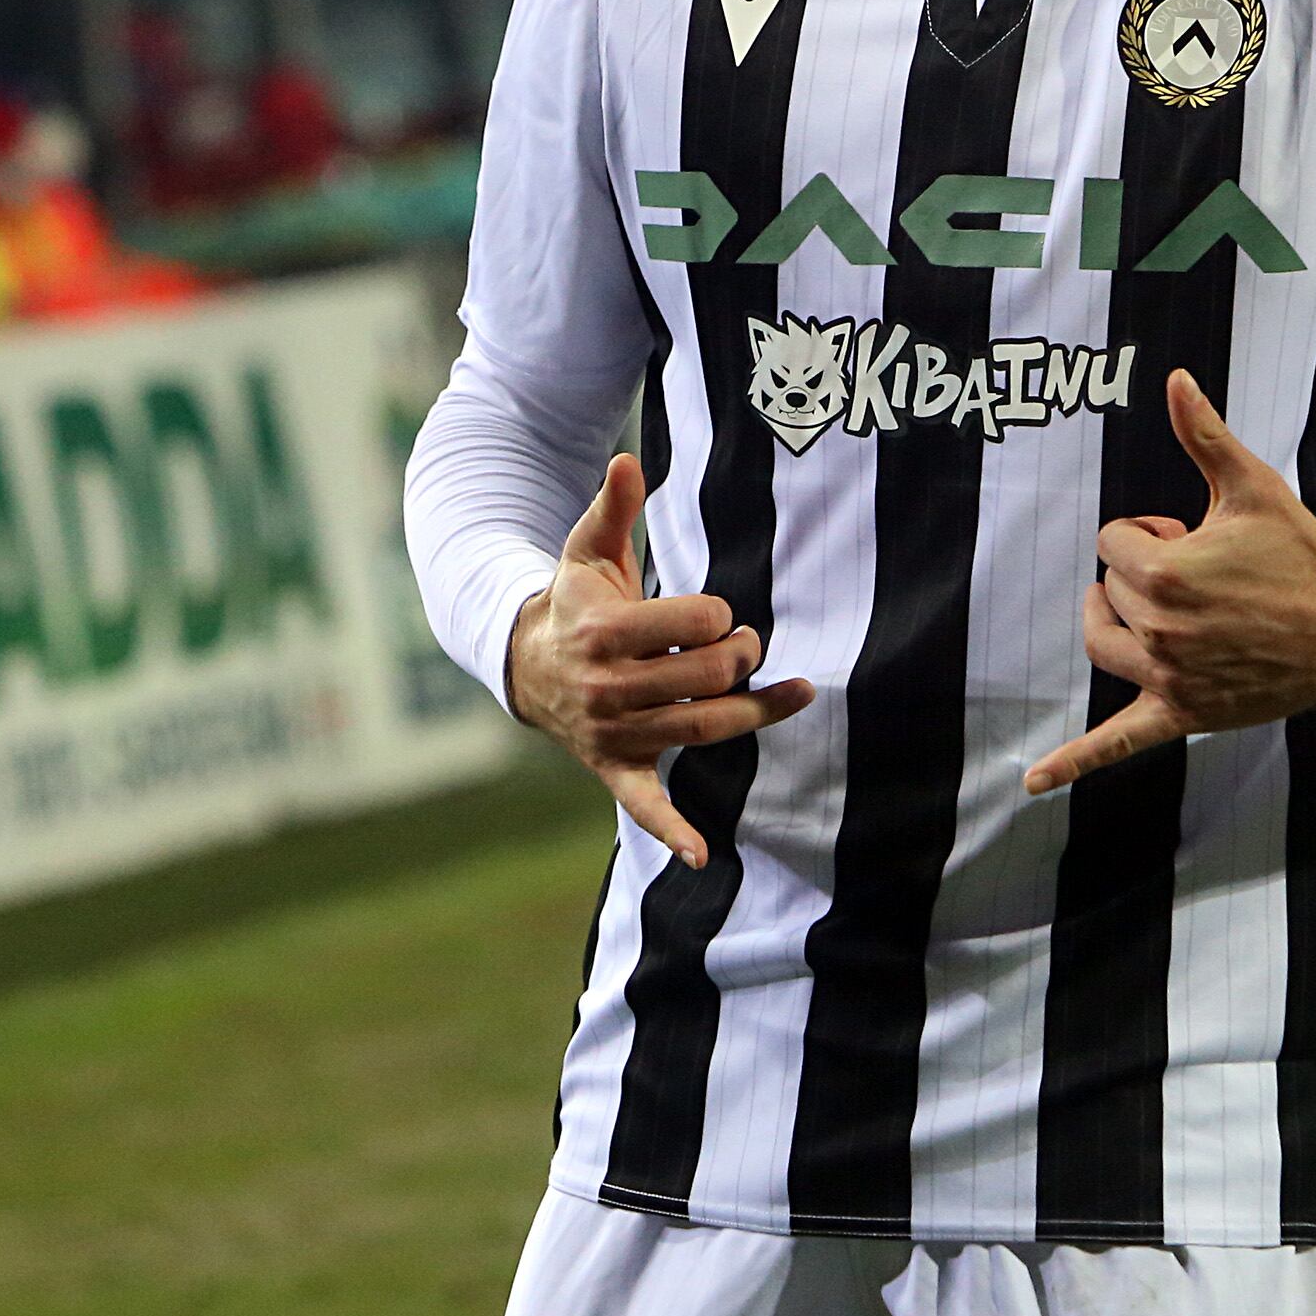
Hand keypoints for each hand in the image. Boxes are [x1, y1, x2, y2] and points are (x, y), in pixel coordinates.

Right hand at [507, 454, 815, 865]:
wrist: (525, 665)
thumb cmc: (574, 600)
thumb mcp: (585, 549)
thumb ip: (612, 507)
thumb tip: (627, 460)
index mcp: (604, 632)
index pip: (693, 622)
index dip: (719, 613)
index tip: (717, 612)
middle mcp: (609, 688)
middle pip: (707, 675)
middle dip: (741, 654)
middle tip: (745, 643)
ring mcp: (615, 733)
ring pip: (704, 728)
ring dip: (754, 710)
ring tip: (790, 687)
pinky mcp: (617, 769)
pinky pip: (645, 807)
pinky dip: (671, 833)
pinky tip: (702, 855)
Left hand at [1023, 370, 1315, 797]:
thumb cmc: (1302, 555)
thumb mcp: (1251, 488)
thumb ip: (1203, 436)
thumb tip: (1175, 380)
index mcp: (1166, 575)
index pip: (1112, 543)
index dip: (1151, 534)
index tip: (1194, 537)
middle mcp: (1161, 632)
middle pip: (1110, 590)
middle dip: (1147, 573)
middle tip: (1205, 574)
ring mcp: (1169, 679)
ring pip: (1105, 643)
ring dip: (1118, 622)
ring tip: (1155, 609)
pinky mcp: (1183, 715)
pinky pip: (1117, 742)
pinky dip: (1073, 762)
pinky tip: (1032, 783)